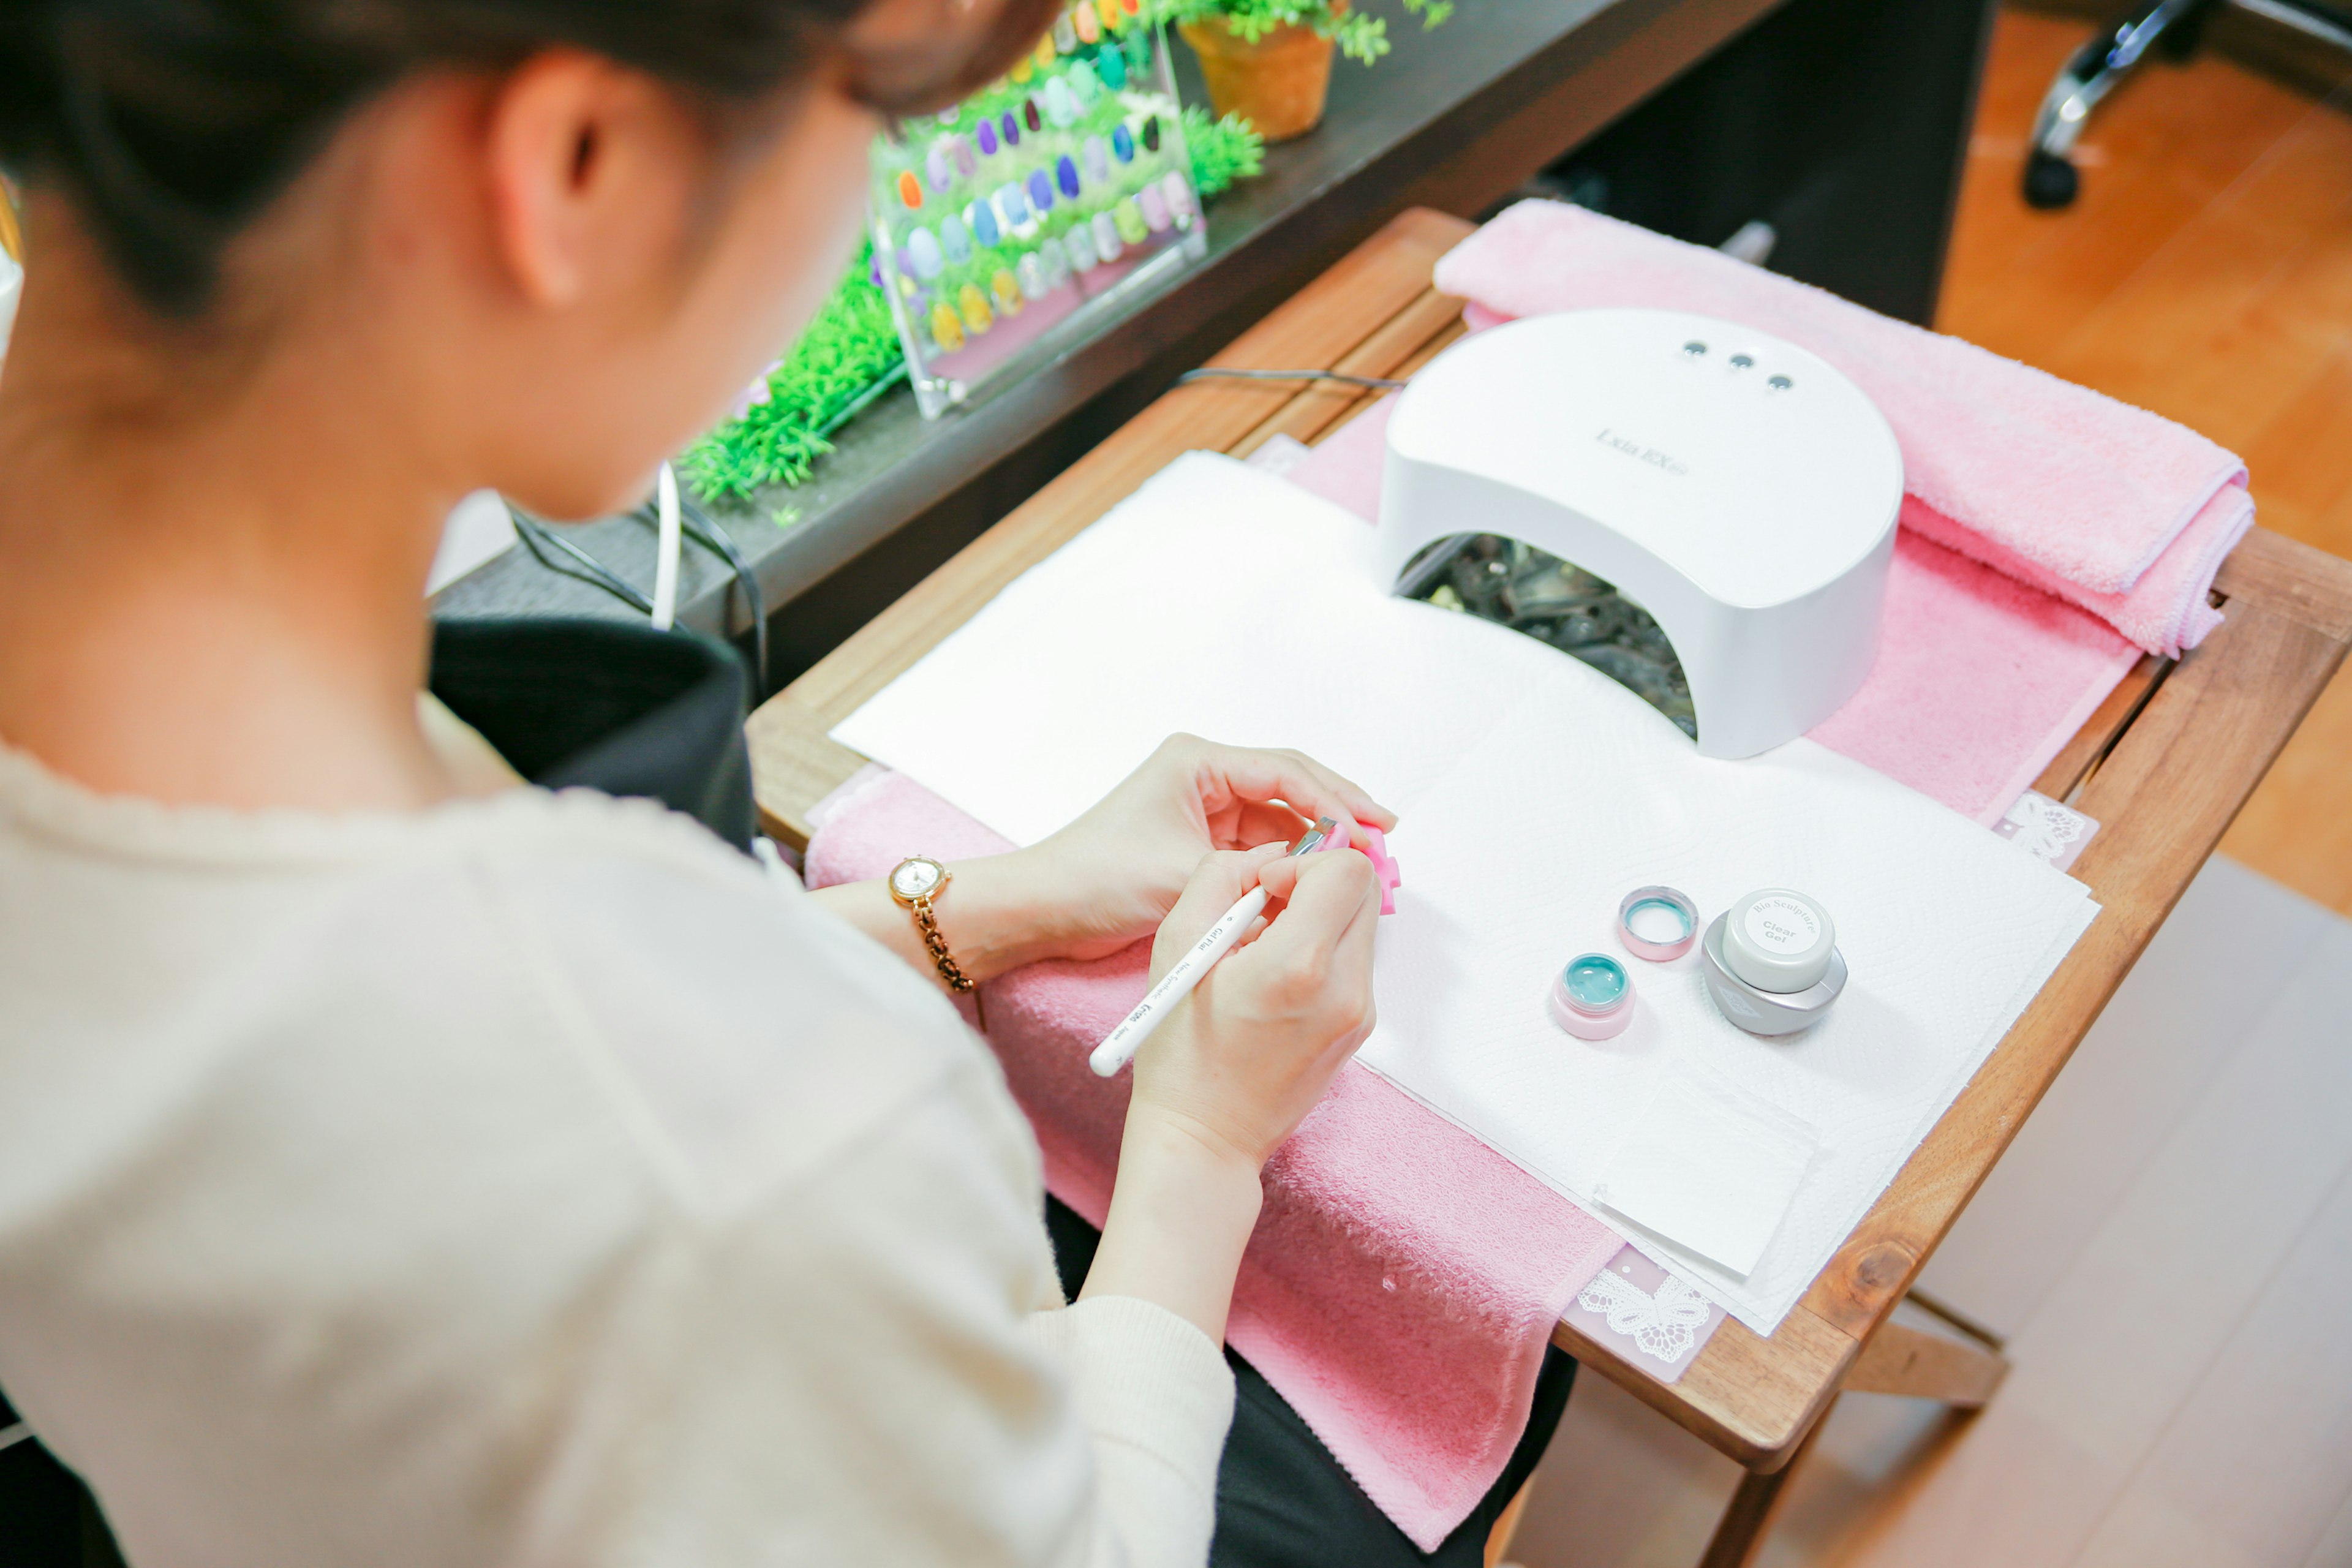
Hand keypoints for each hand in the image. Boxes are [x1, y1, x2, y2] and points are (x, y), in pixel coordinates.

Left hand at [1024, 734, 1393, 962]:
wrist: (1044, 910)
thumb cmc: (1096, 877)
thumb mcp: (1186, 873)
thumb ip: (1258, 869)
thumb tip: (1321, 870)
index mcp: (1197, 762)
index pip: (1287, 772)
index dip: (1337, 800)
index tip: (1374, 828)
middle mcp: (1204, 777)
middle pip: (1291, 788)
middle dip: (1338, 815)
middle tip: (1382, 843)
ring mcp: (1203, 811)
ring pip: (1280, 821)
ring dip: (1317, 844)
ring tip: (1359, 869)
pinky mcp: (1200, 844)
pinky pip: (1260, 848)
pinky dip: (1290, 864)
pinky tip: (1318, 884)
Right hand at [1128, 843, 1381, 1169]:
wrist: (1205, 1136)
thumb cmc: (1180, 1052)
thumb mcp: (1177, 944)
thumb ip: (1222, 876)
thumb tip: (1270, 852)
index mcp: (1299, 967)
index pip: (1347, 870)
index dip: (1304, 861)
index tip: (1266, 886)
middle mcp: (1344, 990)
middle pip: (1363, 890)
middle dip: (1314, 883)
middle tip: (1265, 908)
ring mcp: (1359, 1012)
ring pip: (1360, 922)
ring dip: (1317, 915)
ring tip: (1263, 947)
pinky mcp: (1360, 1026)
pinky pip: (1354, 958)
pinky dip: (1321, 948)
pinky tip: (1276, 978)